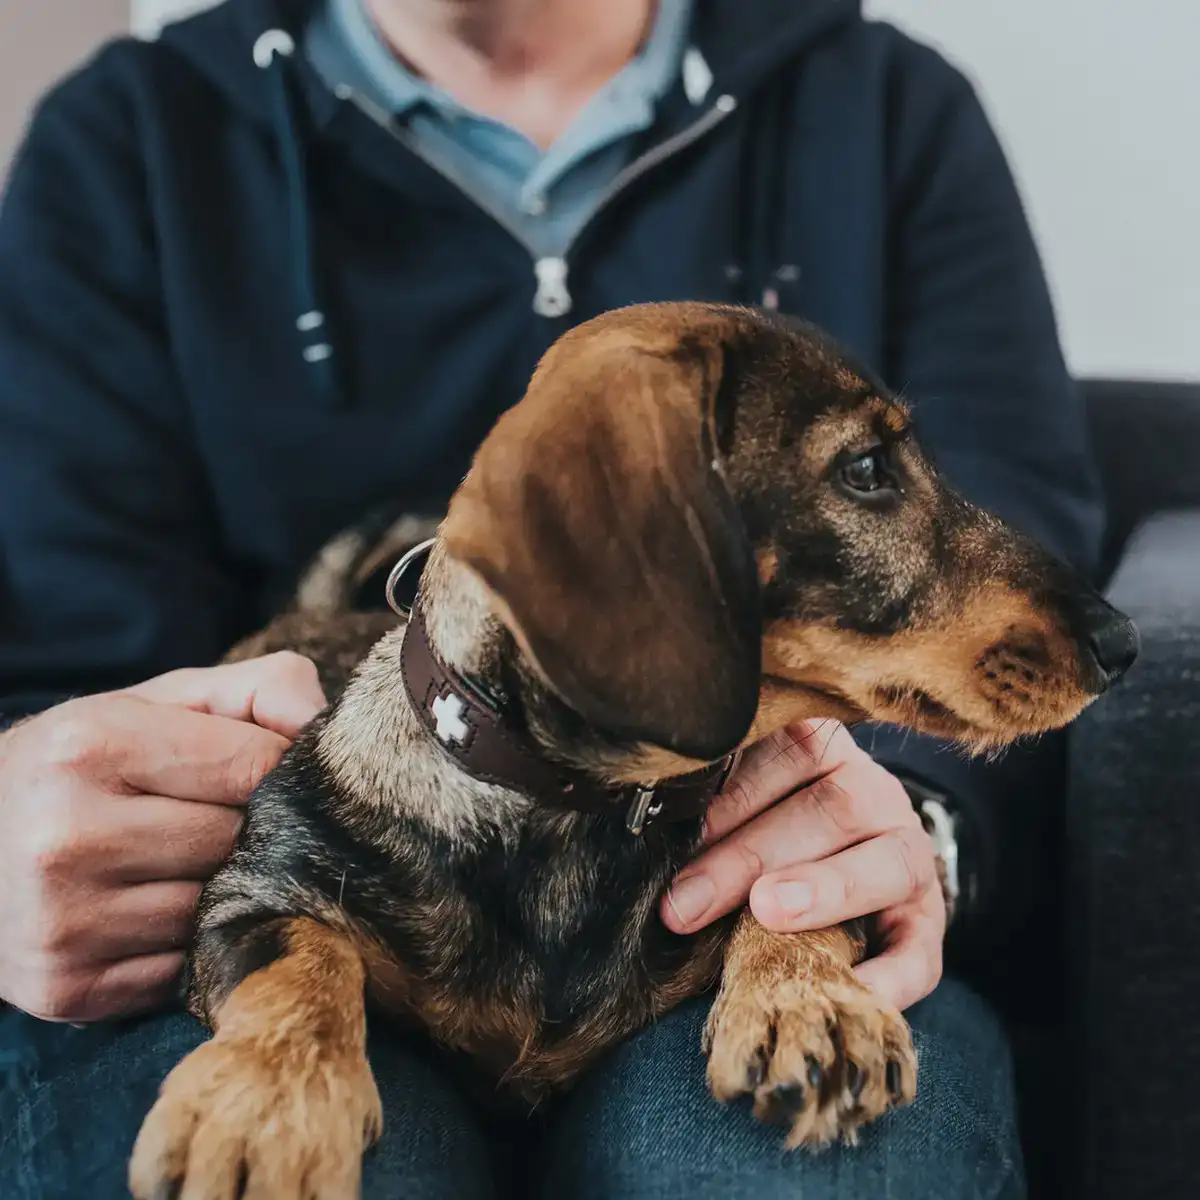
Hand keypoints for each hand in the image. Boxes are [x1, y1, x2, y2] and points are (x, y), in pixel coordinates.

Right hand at [0, 654, 325, 1022]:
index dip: (281, 773)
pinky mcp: (67, 988)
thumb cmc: (96, 761)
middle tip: (225, 822)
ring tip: (186, 865)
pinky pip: (187, 970)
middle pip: (240, 842)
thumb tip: (326, 729)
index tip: (266, 775)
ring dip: (226, 892)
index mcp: (92, 745)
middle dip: (253, 832)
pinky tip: (158, 913)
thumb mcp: (168, 700)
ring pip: (218, 911)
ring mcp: (62, 921)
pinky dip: (191, 946)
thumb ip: (263, 689)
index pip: (256, 767)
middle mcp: (67, 834)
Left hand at [661, 721, 944, 1011]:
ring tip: (766, 916)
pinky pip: (919, 952)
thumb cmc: (779, 832)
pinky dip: (888, 977)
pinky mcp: (928, 925)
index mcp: (830, 752)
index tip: (677, 837)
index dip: (733, 797)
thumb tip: (650, 841)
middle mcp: (878, 795)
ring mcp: (912, 858)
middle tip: (687, 903)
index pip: (789, 756)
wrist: (861, 861)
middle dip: (750, 857)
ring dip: (822, 890)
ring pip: (884, 865)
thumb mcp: (752, 801)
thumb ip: (717, 811)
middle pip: (829, 811)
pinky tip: (848, 990)